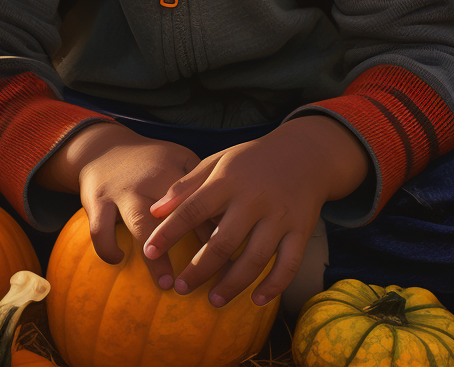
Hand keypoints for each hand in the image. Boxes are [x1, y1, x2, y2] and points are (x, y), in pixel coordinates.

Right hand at [77, 130, 218, 291]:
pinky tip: (118, 259)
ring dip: (154, 257)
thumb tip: (230, 212)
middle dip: (190, 244)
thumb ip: (201, 181)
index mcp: (172, 170)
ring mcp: (122, 192)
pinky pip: (101, 231)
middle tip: (205, 275)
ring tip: (166, 282)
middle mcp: (149, 181)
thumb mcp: (177, 157)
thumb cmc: (148, 159)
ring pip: (140, 225)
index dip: (216, 228)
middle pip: (173, 214)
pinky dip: (108, 248)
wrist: (102, 146)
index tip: (232, 255)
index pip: (200, 202)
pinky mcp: (97, 202)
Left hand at [143, 115, 369, 308]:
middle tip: (181, 287)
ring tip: (213, 299)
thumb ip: (186, 186)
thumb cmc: (251, 160)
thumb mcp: (218, 161)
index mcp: (229, 179)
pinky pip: (289, 264)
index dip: (170, 231)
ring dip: (233, 283)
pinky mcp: (301, 229)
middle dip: (199, 268)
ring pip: (255, 258)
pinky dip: (274, 285)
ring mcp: (280, 216)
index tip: (149, 251)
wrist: (304, 154)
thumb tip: (155, 211)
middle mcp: (254, 199)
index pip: (194, 208)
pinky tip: (257, 300)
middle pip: (223, 241)